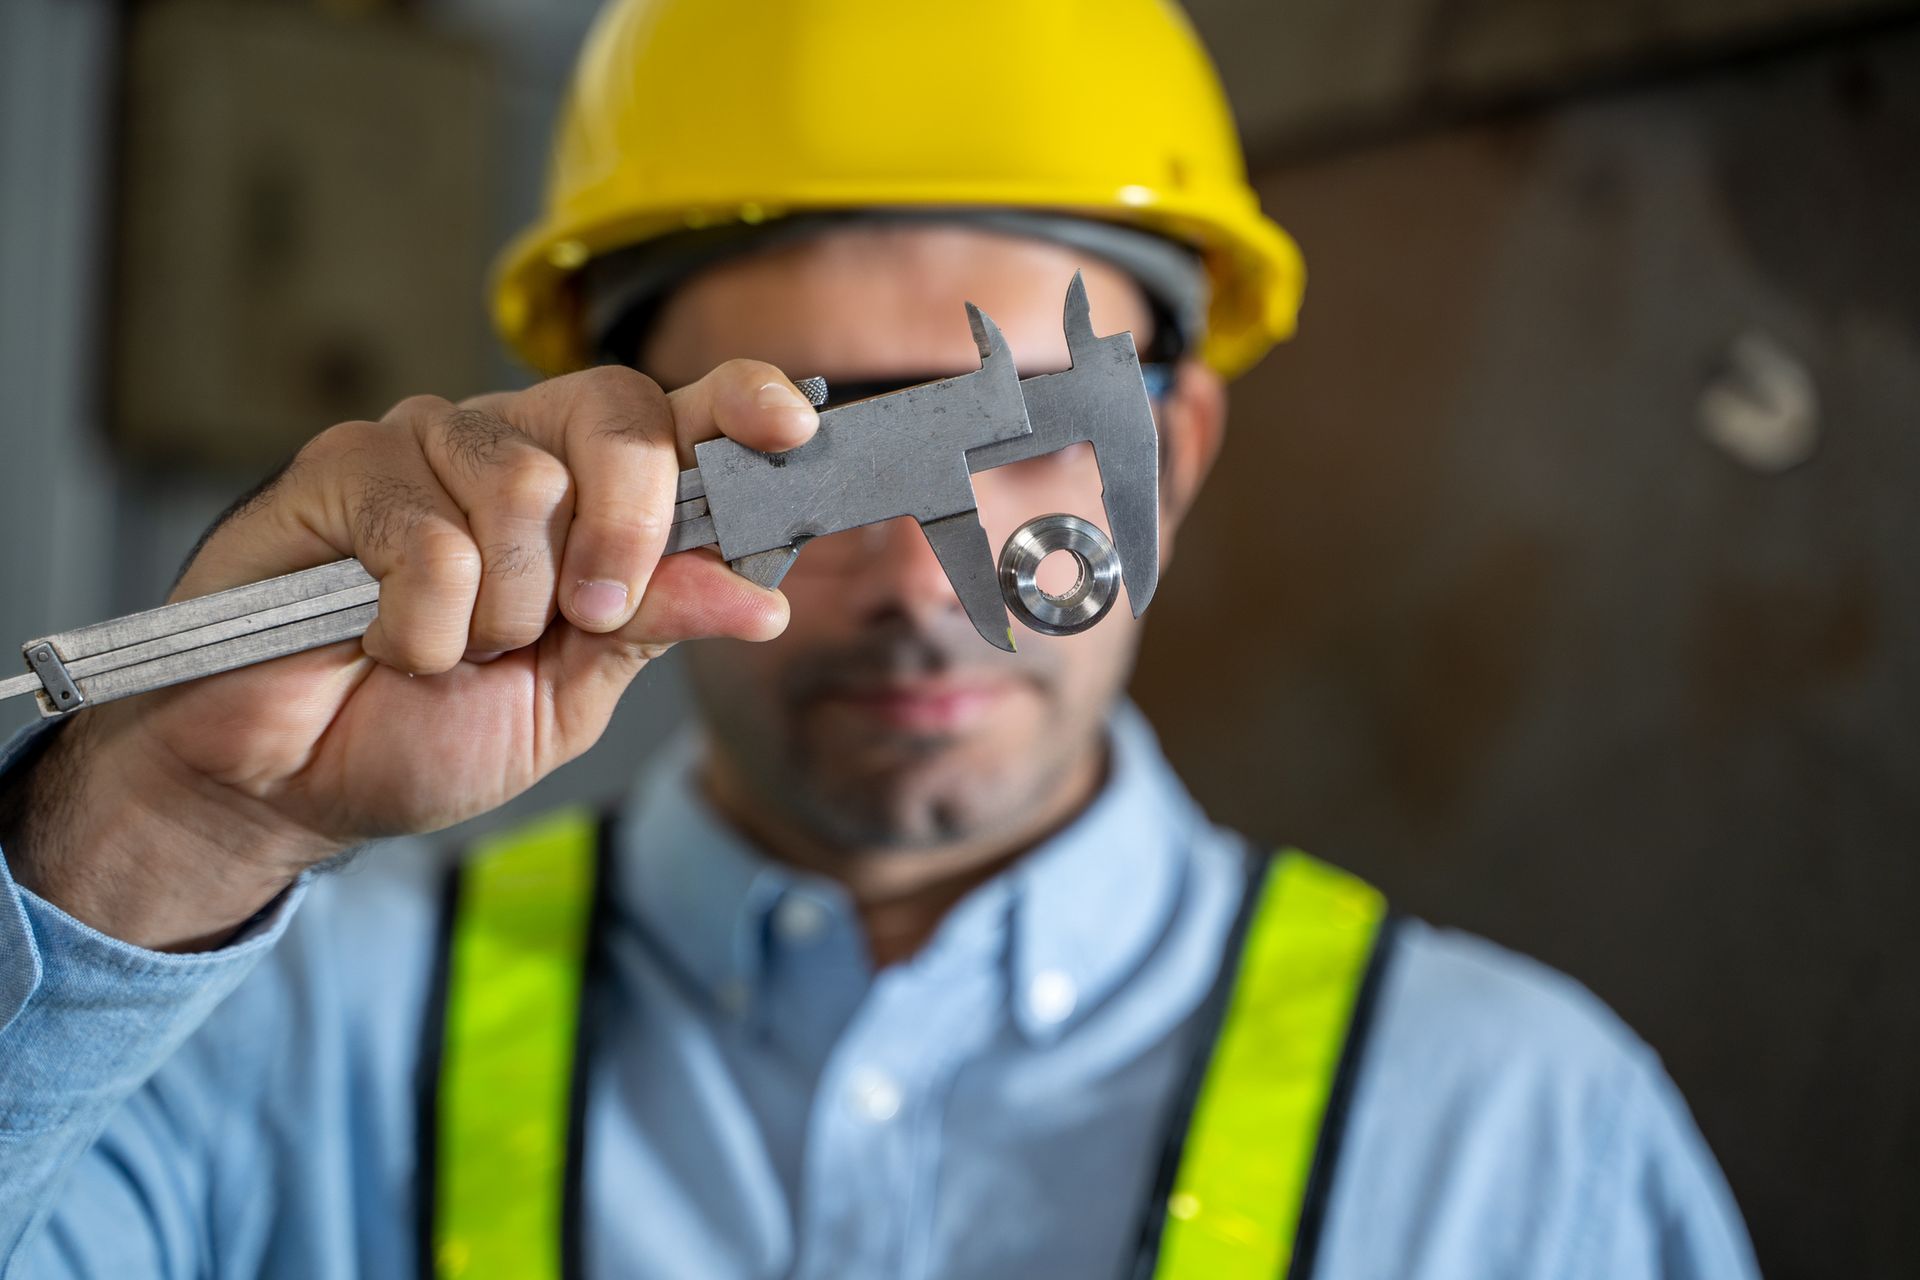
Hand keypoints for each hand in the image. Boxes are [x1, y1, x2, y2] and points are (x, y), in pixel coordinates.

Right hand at [0, 364, 816, 947]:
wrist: (291, 783)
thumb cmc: (424, 729)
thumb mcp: (569, 695)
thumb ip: (653, 625)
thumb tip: (759, 595)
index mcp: (589, 495)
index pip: (681, 416)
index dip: (742, 405)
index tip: (794, 428)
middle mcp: (516, 448)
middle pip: (621, 417)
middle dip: (623, 534)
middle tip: (577, 619)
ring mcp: (426, 445)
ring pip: (524, 486)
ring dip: (499, 609)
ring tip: (447, 646)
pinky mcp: (340, 468)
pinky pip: (429, 535)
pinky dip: (420, 624)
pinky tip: (380, 642)